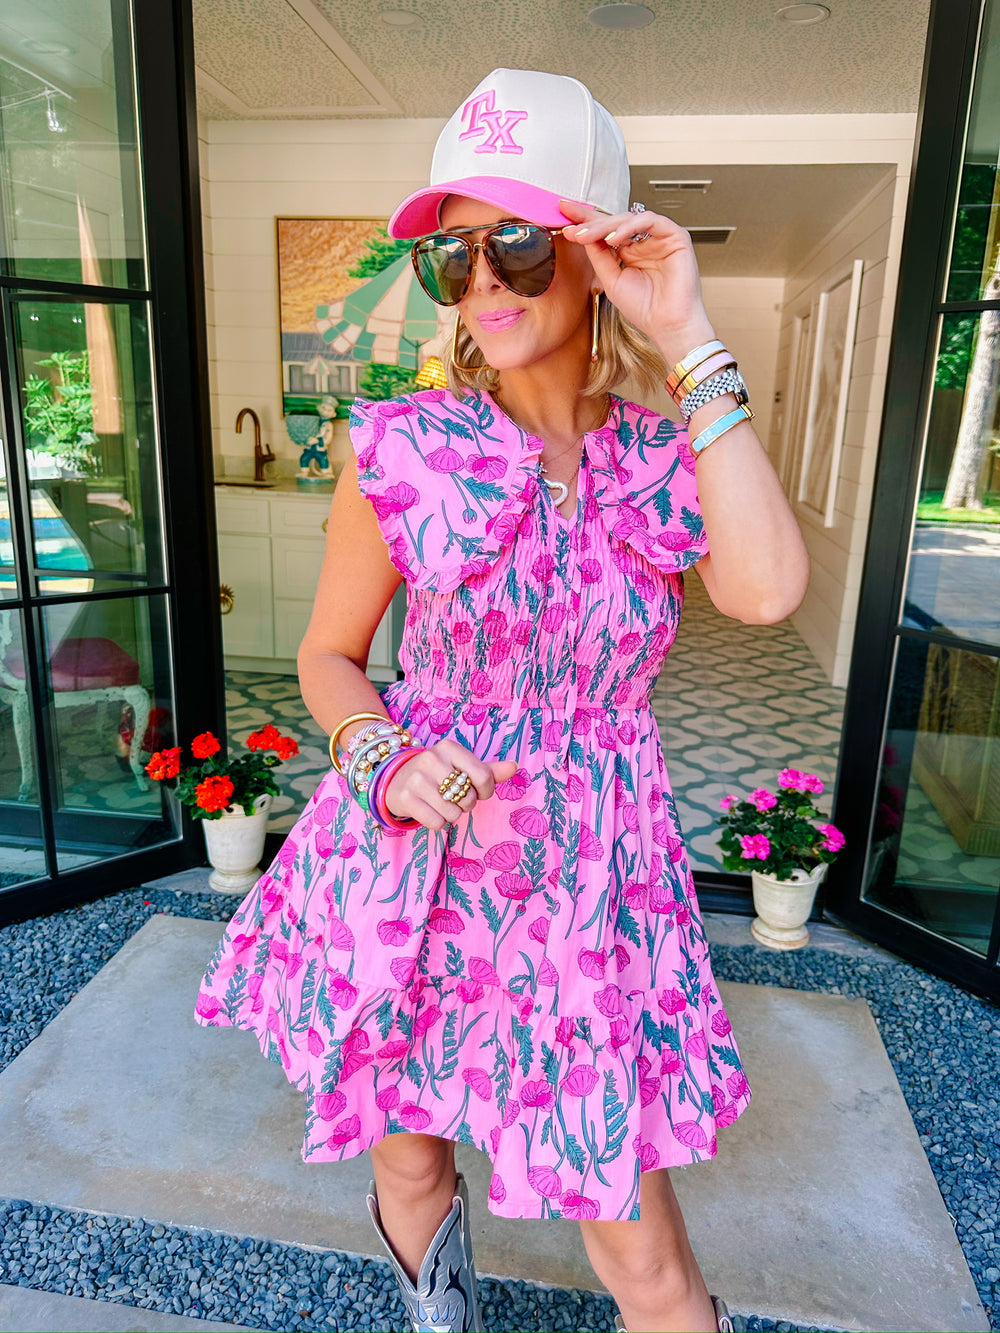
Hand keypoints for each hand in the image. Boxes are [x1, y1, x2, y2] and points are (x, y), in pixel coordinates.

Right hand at [383, 740, 517, 830]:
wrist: (396, 779)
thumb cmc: (437, 774)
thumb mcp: (462, 767)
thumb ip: (489, 770)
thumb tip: (515, 767)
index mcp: (449, 748)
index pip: (484, 776)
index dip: (486, 792)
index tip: (478, 792)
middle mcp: (431, 759)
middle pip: (469, 798)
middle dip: (466, 804)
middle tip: (453, 797)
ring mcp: (416, 778)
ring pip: (453, 813)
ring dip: (451, 815)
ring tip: (440, 803)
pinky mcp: (406, 798)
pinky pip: (436, 823)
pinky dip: (437, 822)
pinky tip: (429, 810)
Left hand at [559, 199, 716, 367]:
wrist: (667, 325)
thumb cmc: (644, 308)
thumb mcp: (610, 280)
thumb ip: (598, 256)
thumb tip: (582, 234)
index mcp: (629, 252)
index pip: (605, 230)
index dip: (585, 221)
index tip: (563, 212)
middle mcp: (644, 242)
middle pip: (615, 221)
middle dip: (590, 222)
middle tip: (572, 227)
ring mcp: (659, 238)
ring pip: (629, 219)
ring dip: (606, 225)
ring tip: (588, 236)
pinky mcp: (675, 236)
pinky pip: (650, 220)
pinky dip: (629, 226)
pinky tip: (613, 238)